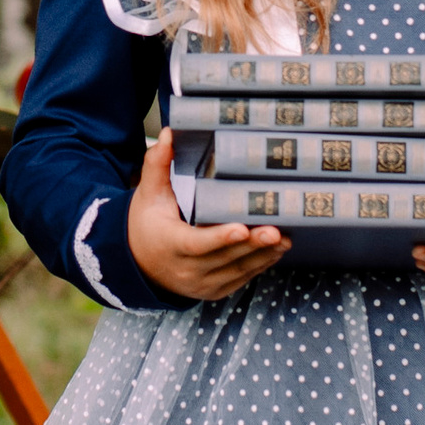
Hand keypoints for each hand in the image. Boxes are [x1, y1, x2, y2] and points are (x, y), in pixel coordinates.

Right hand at [126, 129, 290, 300]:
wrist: (140, 264)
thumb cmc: (147, 224)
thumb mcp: (148, 194)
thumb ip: (157, 165)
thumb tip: (168, 134)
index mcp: (170, 244)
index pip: (197, 243)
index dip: (220, 238)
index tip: (241, 228)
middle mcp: (186, 269)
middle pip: (224, 257)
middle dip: (252, 244)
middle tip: (276, 230)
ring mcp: (201, 284)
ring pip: (236, 270)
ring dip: (262, 255)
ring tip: (284, 238)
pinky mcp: (214, 291)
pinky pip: (240, 279)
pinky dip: (259, 265)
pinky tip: (275, 251)